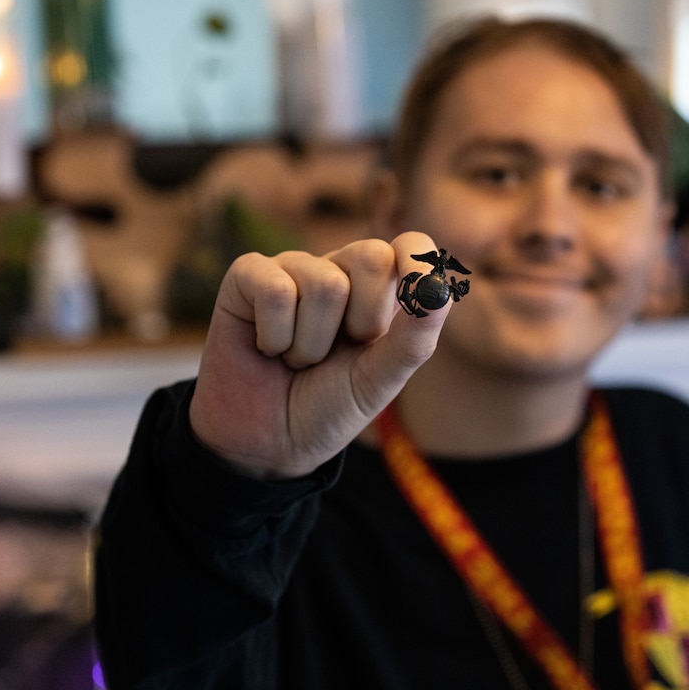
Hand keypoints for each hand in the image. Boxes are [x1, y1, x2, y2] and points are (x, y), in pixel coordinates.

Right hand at [188, 232, 452, 478]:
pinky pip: (275, 290)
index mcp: (379, 291)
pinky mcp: (247, 277)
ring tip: (299, 360)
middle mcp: (338, 270)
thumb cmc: (327, 407)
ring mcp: (292, 269)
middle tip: (339, 353)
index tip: (423, 295)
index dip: (419, 259)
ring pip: (324, 284)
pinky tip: (268, 348)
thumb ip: (414, 337)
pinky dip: (275, 336)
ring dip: (312, 344)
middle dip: (362, 321)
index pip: (410, 245)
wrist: (268, 444)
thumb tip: (440, 289)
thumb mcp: (379, 380)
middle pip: (371, 257)